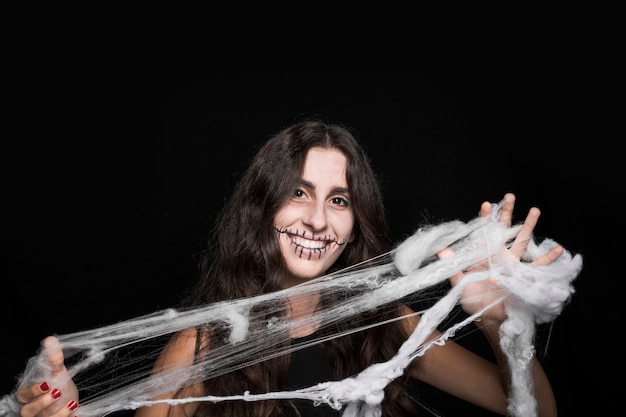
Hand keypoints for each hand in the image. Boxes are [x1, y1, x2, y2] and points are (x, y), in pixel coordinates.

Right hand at [16, 336, 78, 416]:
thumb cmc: (60, 387)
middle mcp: (33, 409)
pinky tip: (77, 414)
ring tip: (73, 404)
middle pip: (26, 411)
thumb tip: (50, 339)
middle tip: (57, 392)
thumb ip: (54, 360)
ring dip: (57, 414)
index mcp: (30, 396)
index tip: (47, 383)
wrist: (71, 402)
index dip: (32, 391)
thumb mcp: (59, 373)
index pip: (22, 395)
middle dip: (40, 403)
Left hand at [439, 193, 563, 322]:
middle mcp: (498, 256)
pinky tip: (559, 249)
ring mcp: (512, 264)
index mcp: (482, 256)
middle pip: (504, 230)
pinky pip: (538, 266)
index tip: (486, 204)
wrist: (489, 319)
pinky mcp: (523, 276)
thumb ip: (453, 268)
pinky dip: (549, 258)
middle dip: (507, 213)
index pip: (483, 233)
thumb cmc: (473, 301)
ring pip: (522, 241)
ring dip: (529, 226)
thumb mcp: (460, 285)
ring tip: (535, 209)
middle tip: (509, 195)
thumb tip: (441, 251)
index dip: (484, 219)